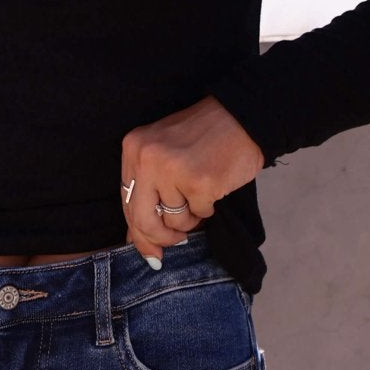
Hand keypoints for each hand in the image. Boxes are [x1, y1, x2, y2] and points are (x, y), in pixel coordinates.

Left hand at [120, 96, 264, 263]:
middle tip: (177, 241)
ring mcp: (172, 170)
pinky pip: (199, 215)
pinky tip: (213, 186)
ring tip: (200, 195)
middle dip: (161, 238)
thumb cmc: (202, 138)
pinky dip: (207, 208)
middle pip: (143, 220)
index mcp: (134, 148)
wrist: (241, 116)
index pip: (127, 204)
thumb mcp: (163, 155)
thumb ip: (146, 191)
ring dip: (190, 218)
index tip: (151, 254)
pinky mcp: (198, 182)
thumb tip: (135, 239)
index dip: (139, 235)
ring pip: (173, 221)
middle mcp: (148, 157)